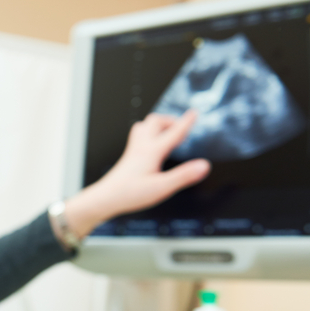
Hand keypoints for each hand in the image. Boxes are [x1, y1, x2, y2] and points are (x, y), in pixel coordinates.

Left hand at [64, 110, 209, 235]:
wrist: (105, 198)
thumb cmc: (130, 194)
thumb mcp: (162, 188)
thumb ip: (184, 176)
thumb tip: (204, 165)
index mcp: (152, 151)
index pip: (174, 132)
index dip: (186, 122)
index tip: (194, 112)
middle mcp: (141, 146)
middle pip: (155, 121)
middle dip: (171, 121)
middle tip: (182, 128)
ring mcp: (133, 150)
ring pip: (144, 126)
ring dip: (158, 125)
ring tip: (169, 133)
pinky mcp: (128, 156)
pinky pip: (138, 135)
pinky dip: (149, 133)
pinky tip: (152, 145)